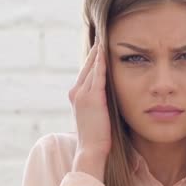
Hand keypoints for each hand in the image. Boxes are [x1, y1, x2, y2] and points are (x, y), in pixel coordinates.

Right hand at [68, 40, 110, 180]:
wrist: (91, 150)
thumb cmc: (96, 138)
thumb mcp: (95, 117)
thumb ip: (99, 104)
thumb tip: (108, 99)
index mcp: (77, 96)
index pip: (85, 73)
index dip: (92, 60)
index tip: (98, 47)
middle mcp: (77, 92)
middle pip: (87, 67)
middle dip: (94, 52)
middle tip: (101, 35)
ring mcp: (83, 95)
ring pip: (91, 68)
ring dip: (97, 53)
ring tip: (103, 38)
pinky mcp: (92, 98)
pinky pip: (97, 75)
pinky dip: (100, 62)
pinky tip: (104, 51)